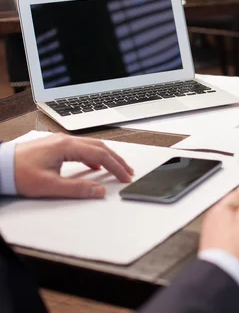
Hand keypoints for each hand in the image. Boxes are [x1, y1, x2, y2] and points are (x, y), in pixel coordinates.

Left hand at [14, 134, 133, 198]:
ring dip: (107, 156)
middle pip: (100, 147)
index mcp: (67, 146)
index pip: (101, 155)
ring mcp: (60, 141)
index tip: (126, 177)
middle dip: (117, 160)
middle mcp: (66, 140)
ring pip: (92, 146)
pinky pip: (82, 148)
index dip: (116, 167)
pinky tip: (96, 165)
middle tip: (128, 172)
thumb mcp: (50, 185)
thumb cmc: (18, 173)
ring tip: (118, 167)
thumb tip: (99, 191)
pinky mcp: (55, 146)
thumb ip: (78, 188)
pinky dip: (94, 156)